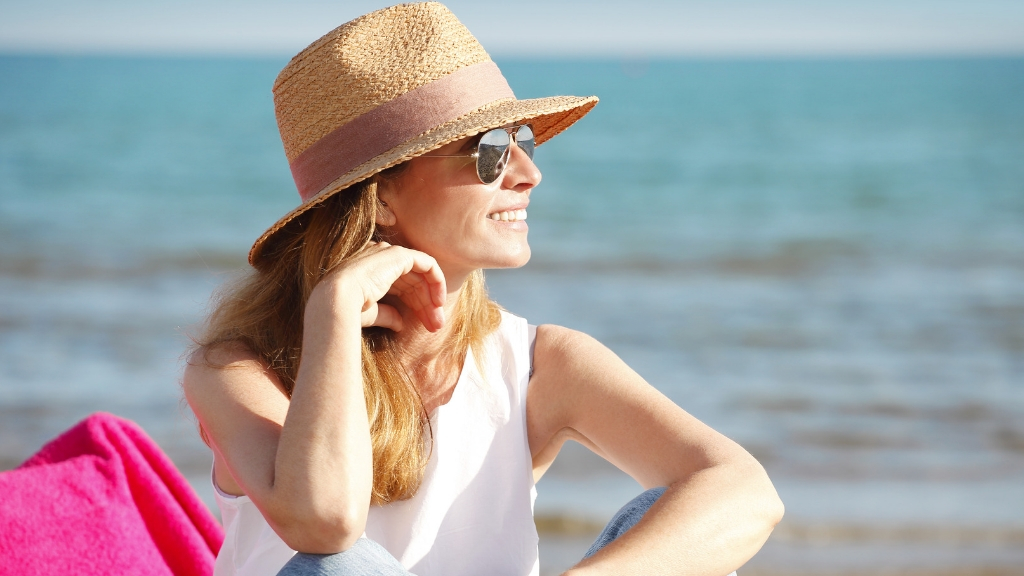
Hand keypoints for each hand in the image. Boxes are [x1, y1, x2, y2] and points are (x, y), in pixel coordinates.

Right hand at [312, 242, 446, 332]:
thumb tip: (400, 324)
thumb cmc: (347, 309)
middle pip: (412, 282)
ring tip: (438, 323)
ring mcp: (388, 254)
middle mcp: (379, 258)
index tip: (424, 326)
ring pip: (421, 276)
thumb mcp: (370, 313)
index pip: (400, 286)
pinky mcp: (399, 255)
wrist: (338, 300)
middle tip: (435, 327)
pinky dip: (436, 281)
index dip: (415, 305)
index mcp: (370, 270)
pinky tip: (438, 302)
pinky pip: (427, 264)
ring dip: (432, 299)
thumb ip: (387, 314)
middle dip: (426, 306)